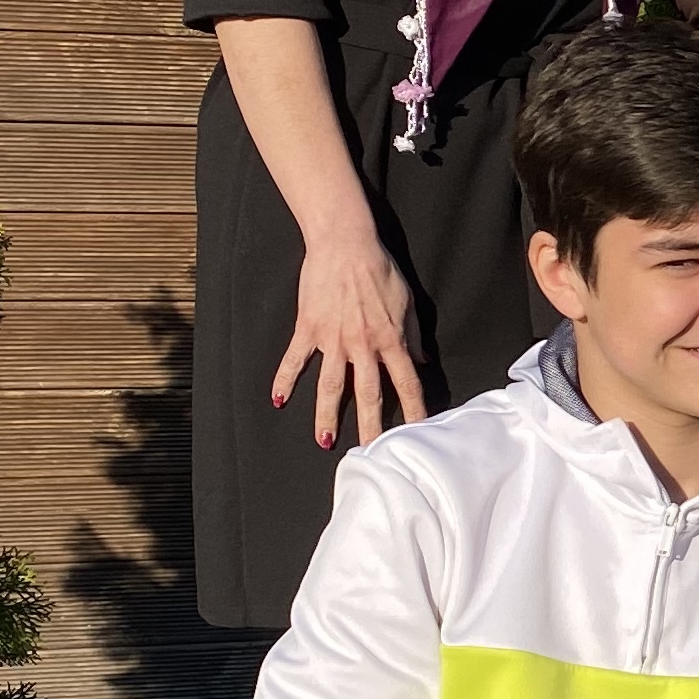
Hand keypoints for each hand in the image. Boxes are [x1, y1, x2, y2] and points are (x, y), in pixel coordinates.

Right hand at [277, 226, 429, 450]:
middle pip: (368, 395)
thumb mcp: (407, 303)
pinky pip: (294, 360)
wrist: (345, 244)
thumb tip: (421, 362)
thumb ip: (414, 336)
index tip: (419, 432)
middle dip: (370, 427)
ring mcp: (332, 339)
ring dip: (326, 416)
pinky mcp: (308, 328)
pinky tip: (277, 400)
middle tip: (372, 454)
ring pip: (329, 387)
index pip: (407, 384)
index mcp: (391, 340)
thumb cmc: (380, 270)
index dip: (415, 410)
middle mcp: (362, 346)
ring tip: (325, 441)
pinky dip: (284, 380)